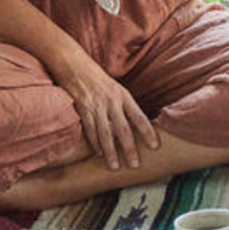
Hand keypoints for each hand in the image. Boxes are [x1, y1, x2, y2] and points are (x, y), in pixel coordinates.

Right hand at [50, 51, 156, 171]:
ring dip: (111, 152)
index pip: (139, 117)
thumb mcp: (115, 88)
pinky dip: (95, 143)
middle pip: (123, 129)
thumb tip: (134, 125)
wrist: (73, 63)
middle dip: (130, 148)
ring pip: (106, 133)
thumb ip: (123, 105)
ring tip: (115, 166)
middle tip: (135, 165)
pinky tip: (99, 154)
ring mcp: (96, 105)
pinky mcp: (82, 108)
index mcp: (123, 95)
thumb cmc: (96, 77)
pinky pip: (90, 130)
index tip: (155, 146)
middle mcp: (112, 101)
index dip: (147, 132)